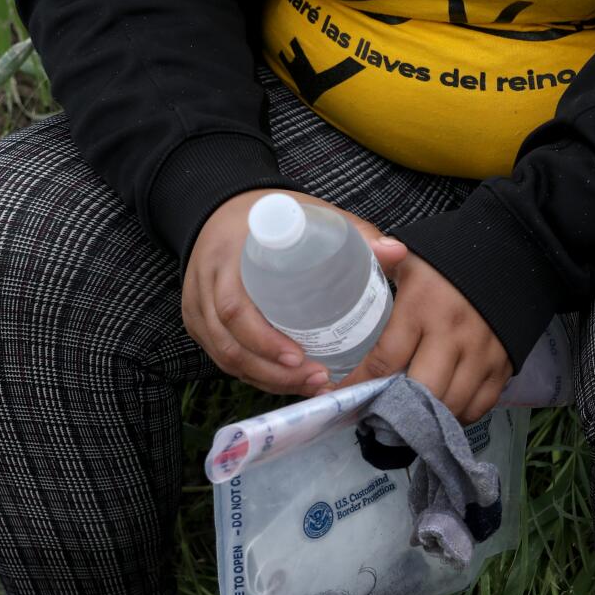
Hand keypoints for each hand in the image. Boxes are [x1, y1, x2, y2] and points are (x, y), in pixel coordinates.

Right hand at [183, 189, 391, 395]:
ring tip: (310, 386)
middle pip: (230, 343)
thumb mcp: (310, 215)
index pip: (233, 306)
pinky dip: (256, 375)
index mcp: (229, 256)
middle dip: (273, 371)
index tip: (298, 357)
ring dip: (267, 379)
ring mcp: (196, 306)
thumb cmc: (272, 216)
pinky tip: (288, 383)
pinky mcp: (199, 322)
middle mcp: (205, 284)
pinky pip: (223, 358)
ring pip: (225, 357)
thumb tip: (397, 252)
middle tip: (316, 379)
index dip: (262, 339)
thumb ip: (353, 231)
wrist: (223, 209)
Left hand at [336, 249, 513, 420]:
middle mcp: (454, 334)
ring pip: (451, 405)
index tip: (342, 396)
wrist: (506, 258)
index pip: (384, 359)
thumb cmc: (446, 262)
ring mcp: (482, 353)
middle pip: (421, 392)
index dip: (359, 384)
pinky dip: (457, 415)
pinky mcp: (502, 366)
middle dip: (396, 409)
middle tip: (376, 413)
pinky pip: (479, 407)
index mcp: (423, 306)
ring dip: (427, 416)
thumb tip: (341, 266)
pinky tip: (440, 410)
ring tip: (406, 415)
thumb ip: (374, 261)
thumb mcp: (408, 256)